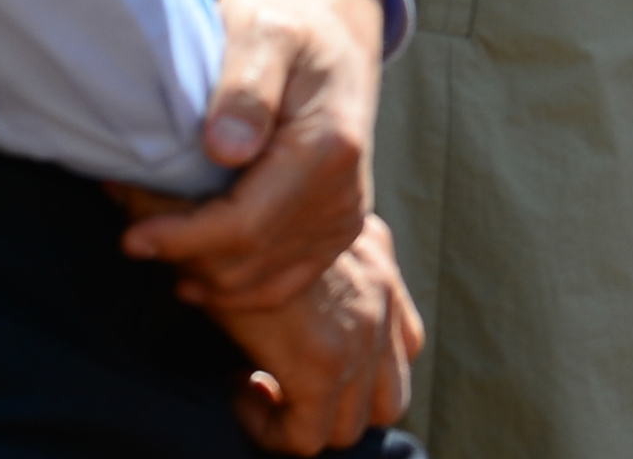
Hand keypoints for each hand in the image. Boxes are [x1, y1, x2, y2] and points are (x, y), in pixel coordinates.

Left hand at [107, 0, 389, 313]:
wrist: (334, 31)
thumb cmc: (288, 23)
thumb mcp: (262, 30)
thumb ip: (245, 86)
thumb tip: (224, 150)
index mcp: (328, 148)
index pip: (245, 226)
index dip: (182, 239)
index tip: (131, 236)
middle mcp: (343, 195)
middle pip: (245, 262)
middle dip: (179, 252)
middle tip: (127, 219)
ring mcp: (342, 219)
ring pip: (256, 283)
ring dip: (198, 270)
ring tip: (153, 234)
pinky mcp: (333, 232)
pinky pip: (278, 286)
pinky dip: (231, 286)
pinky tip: (192, 268)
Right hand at [209, 215, 424, 454]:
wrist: (227, 197)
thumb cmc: (246, 206)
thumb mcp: (301, 223)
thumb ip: (324, 258)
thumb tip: (312, 294)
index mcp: (382, 270)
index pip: (405, 345)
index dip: (359, 372)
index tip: (302, 362)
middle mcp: (382, 300)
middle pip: (389, 394)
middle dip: (340, 407)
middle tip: (288, 390)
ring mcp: (359, 332)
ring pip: (352, 423)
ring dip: (308, 419)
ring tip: (263, 389)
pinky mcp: (321, 361)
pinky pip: (307, 436)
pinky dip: (272, 429)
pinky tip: (240, 389)